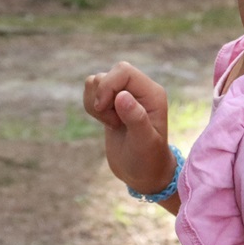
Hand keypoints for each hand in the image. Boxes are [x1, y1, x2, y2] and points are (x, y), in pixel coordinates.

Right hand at [83, 62, 173, 195]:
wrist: (142, 174)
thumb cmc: (148, 160)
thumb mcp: (143, 142)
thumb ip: (135, 118)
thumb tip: (122, 96)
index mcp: (152, 93)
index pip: (123, 71)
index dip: (108, 86)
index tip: (103, 109)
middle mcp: (140, 89)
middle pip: (108, 74)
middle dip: (101, 96)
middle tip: (111, 121)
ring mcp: (125, 94)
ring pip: (97, 81)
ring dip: (95, 102)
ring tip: (111, 123)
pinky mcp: (112, 102)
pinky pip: (92, 91)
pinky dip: (91, 105)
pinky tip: (106, 122)